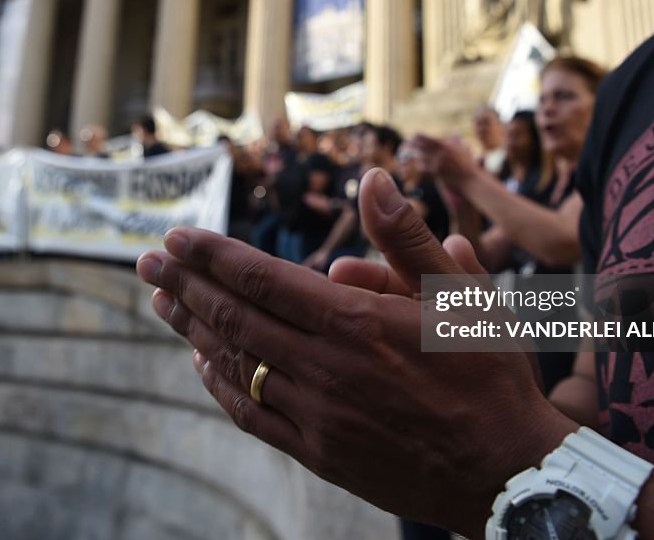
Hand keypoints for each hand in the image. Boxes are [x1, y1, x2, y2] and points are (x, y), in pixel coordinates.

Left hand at [137, 169, 575, 536]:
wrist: (506, 474)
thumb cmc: (490, 375)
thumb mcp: (463, 294)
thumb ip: (408, 237)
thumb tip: (372, 179)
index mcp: (357, 322)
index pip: (262, 278)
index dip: (213, 255)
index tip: (177, 237)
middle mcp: (326, 367)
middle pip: (236, 317)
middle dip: (186, 284)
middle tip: (148, 262)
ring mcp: (317, 415)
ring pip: (238, 364)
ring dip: (194, 330)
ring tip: (162, 303)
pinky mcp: (320, 454)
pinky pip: (254, 415)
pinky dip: (223, 386)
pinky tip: (203, 366)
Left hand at [408, 134, 479, 188]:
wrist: (469, 179)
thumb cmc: (467, 163)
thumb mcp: (463, 148)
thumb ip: (456, 139)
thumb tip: (454, 133)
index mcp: (444, 145)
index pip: (424, 137)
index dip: (415, 137)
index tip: (412, 137)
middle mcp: (439, 154)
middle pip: (418, 147)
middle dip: (409, 146)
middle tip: (405, 146)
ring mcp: (436, 164)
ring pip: (418, 158)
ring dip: (412, 156)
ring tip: (408, 155)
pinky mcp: (435, 174)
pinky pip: (421, 168)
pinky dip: (417, 166)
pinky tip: (416, 164)